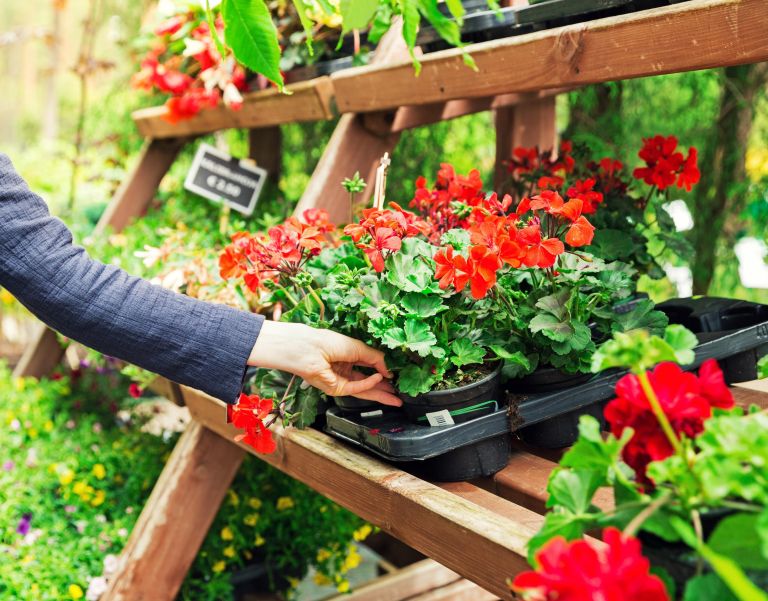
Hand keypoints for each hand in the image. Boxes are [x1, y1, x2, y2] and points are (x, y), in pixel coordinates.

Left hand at [248, 321, 401, 405]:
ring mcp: (341, 381)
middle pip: (369, 383)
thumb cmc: (328, 342)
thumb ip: (375, 358)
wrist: (308, 348)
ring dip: (381, 394)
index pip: (370, 368)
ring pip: (365, 390)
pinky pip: (357, 388)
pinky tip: (380, 379)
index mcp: (349, 358)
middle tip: (400, 395)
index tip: (397, 375)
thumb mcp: (358, 347)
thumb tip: (388, 370)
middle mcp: (346, 370)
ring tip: (397, 400)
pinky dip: (369, 384)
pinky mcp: (336, 389)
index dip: (384, 372)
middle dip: (385, 389)